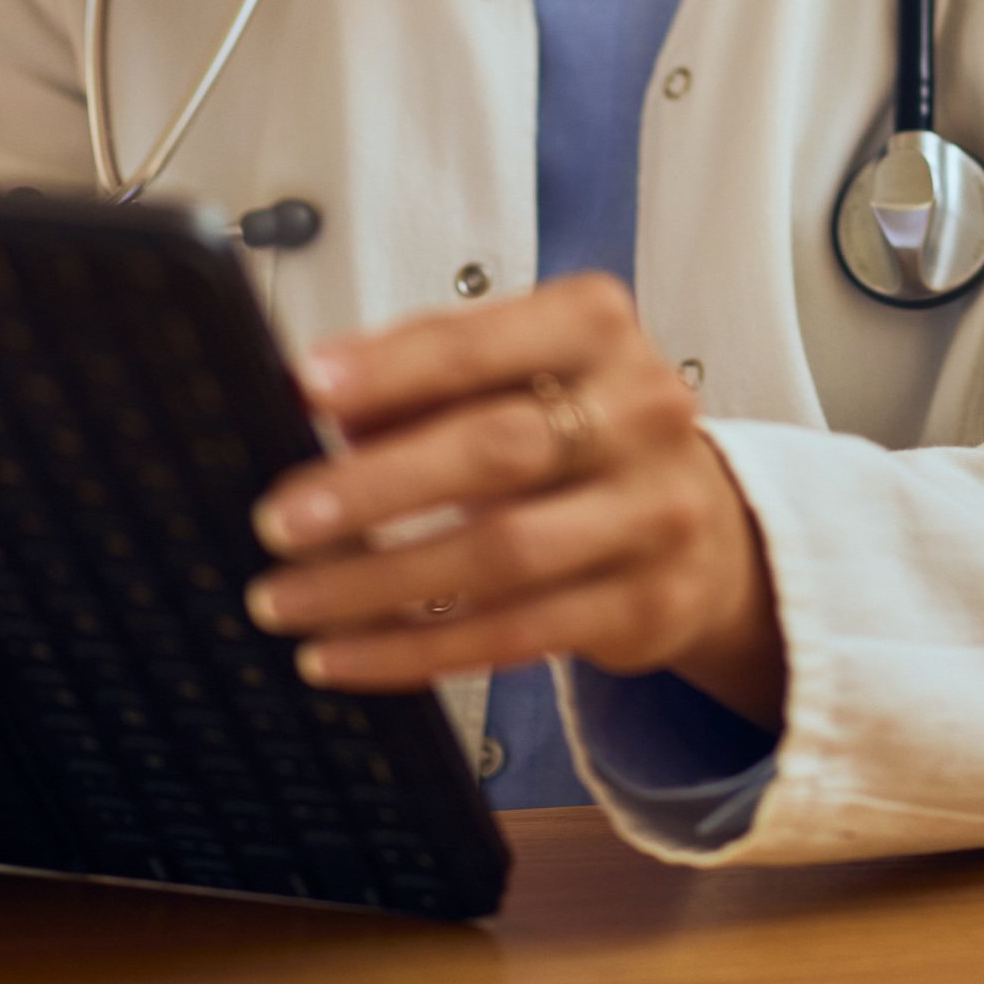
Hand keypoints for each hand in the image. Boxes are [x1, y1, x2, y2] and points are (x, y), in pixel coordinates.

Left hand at [247, 274, 784, 724]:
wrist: (701, 525)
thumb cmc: (580, 432)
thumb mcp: (519, 373)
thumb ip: (427, 378)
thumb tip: (317, 401)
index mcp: (597, 330)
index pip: (482, 343)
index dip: (391, 366)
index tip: (306, 388)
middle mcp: (641, 412)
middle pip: (498, 448)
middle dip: (375, 488)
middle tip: (282, 518)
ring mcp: (653, 512)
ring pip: (501, 554)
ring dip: (378, 584)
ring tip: (288, 598)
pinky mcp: (645, 604)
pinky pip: (513, 634)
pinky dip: (414, 650)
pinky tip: (345, 653)